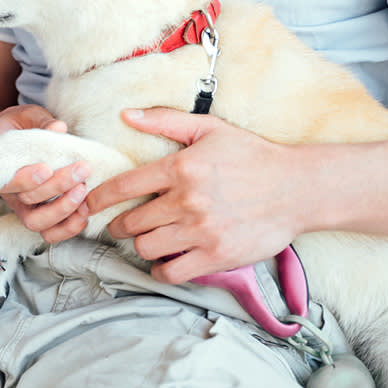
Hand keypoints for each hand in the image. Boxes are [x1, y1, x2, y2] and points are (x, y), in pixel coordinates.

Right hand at [0, 105, 89, 241]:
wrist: (3, 138)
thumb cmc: (16, 126)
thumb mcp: (26, 116)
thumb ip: (41, 121)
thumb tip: (59, 128)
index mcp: (0, 167)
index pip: (8, 182)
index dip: (27, 179)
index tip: (47, 168)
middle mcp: (10, 192)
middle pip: (28, 201)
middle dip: (57, 187)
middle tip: (82, 169)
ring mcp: (24, 206)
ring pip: (37, 223)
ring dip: (63, 210)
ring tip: (84, 192)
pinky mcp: (39, 214)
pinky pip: (49, 232)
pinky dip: (67, 228)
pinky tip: (84, 213)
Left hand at [87, 108, 302, 283]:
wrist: (299, 188)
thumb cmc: (252, 156)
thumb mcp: (209, 128)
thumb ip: (165, 121)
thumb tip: (127, 114)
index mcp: (180, 168)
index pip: (123, 187)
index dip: (98, 198)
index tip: (88, 204)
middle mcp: (186, 201)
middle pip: (130, 223)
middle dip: (120, 225)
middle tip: (123, 224)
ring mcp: (201, 231)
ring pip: (146, 248)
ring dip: (142, 245)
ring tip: (149, 238)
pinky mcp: (217, 256)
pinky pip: (171, 273)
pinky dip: (162, 270)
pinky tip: (165, 261)